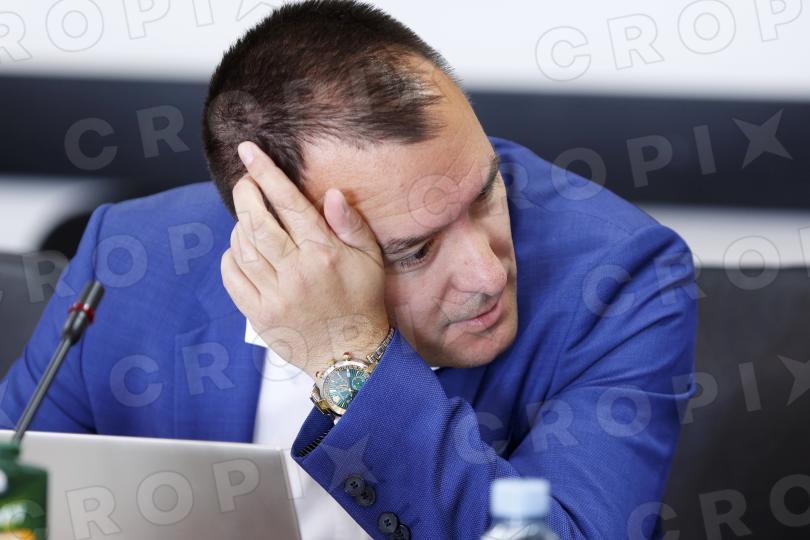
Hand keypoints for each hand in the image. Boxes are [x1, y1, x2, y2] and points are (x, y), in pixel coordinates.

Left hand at [221, 141, 390, 379]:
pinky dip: (231, 256)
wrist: (350, 354)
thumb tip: (332, 193)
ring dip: (240, 225)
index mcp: (324, 253)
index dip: (266, 173)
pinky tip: (243, 250)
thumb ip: (352, 224)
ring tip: (249, 219)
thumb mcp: (369, 259)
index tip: (248, 151)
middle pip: (257, 221)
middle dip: (245, 194)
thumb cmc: (362, 301)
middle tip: (245, 182)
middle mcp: (297, 272)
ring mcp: (275, 295)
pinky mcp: (260, 315)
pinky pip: (233, 276)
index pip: (289, 204)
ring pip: (243, 247)